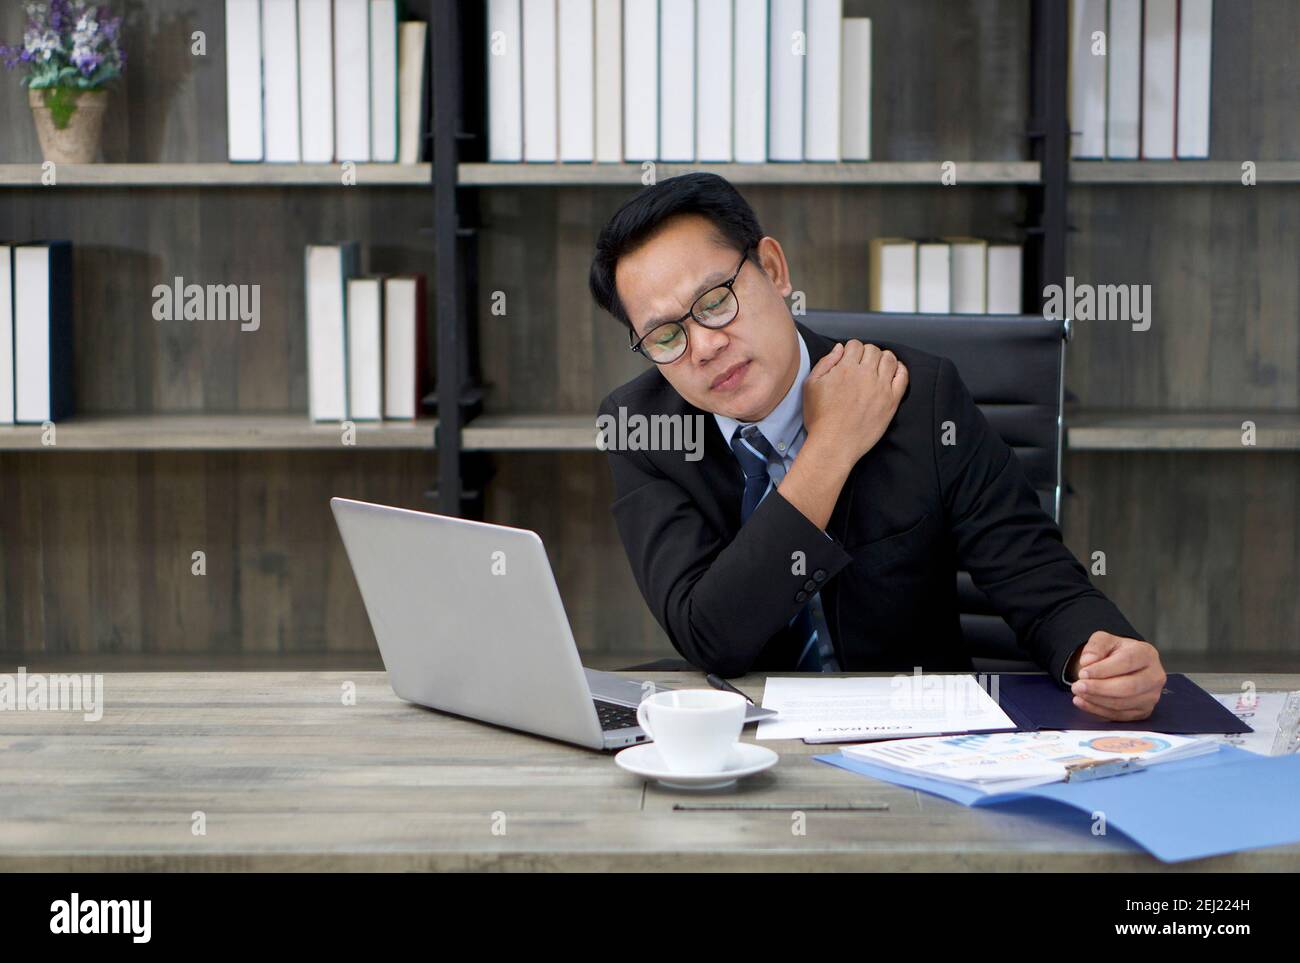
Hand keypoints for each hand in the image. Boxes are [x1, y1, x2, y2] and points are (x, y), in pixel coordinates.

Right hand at [802, 340, 907, 467]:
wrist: (834, 444)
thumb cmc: (821, 419)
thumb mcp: (811, 386)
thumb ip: (825, 363)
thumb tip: (839, 348)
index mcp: (845, 369)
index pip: (855, 345)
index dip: (851, 349)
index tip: (850, 357)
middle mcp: (865, 375)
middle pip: (873, 350)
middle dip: (867, 353)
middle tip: (863, 363)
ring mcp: (881, 387)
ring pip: (889, 359)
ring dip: (883, 358)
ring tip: (878, 365)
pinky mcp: (891, 401)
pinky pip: (903, 377)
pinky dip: (900, 369)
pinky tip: (895, 371)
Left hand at [1067, 632, 1165, 720]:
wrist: (1122, 666)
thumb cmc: (1114, 652)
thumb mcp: (1103, 640)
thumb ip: (1095, 646)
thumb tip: (1088, 661)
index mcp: (1147, 654)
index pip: (1127, 662)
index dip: (1103, 670)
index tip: (1083, 673)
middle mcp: (1155, 676)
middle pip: (1128, 687)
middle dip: (1099, 688)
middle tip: (1077, 686)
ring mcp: (1151, 696)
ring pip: (1123, 703)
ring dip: (1097, 700)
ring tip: (1078, 693)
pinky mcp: (1143, 711)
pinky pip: (1120, 715)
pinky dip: (1098, 710)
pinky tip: (1083, 702)